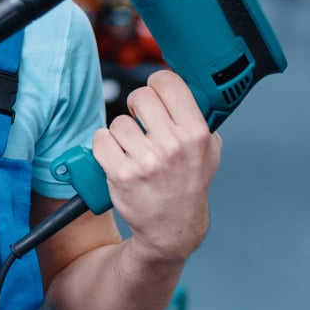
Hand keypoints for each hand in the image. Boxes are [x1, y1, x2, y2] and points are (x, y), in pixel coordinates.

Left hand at [91, 69, 222, 266]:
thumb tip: (180, 87)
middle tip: (141, 122)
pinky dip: (104, 145)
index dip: (156, 84)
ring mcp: (146, 161)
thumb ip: (198, 118)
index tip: (155, 93)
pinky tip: (117, 156)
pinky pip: (100, 139)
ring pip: (118, 121)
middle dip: (136, 106)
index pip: (168, 82)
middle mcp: (172, 145)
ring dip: (121, 132)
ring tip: (133, 148)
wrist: (172, 227)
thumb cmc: (188, 184)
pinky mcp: (121, 174)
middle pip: (139, 96)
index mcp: (196, 134)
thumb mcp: (209, 151)